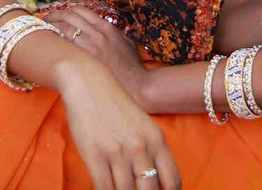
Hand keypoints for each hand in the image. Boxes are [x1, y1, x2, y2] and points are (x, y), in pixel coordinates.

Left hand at [42, 5, 146, 105]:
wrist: (136, 86)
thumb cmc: (132, 67)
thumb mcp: (128, 43)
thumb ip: (116, 32)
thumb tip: (107, 27)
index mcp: (107, 27)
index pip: (82, 11)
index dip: (67, 10)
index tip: (59, 13)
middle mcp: (98, 32)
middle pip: (70, 15)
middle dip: (55, 15)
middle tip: (45, 19)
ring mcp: (91, 45)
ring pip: (65, 27)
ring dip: (51, 26)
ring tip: (42, 30)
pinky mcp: (85, 59)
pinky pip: (65, 44)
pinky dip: (54, 40)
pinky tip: (48, 43)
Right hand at [59, 57, 180, 189]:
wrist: (89, 83)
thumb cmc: (115, 105)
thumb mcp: (142, 125)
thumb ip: (151, 151)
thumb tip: (154, 183)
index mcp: (157, 139)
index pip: (172, 181)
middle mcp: (141, 146)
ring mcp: (118, 152)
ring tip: (119, 189)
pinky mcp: (95, 155)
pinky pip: (104, 188)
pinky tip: (106, 188)